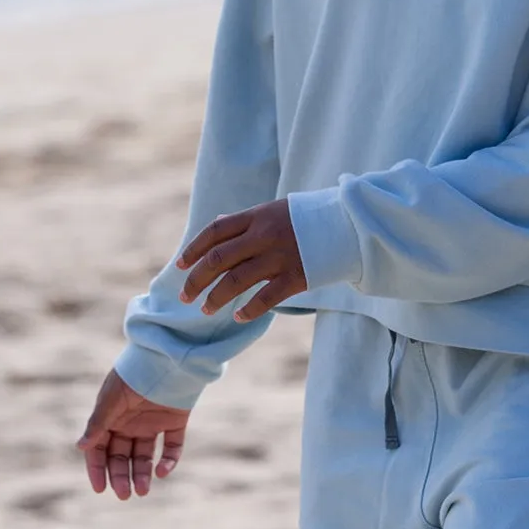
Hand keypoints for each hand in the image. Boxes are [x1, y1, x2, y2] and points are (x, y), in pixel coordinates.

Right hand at [75, 368, 189, 499]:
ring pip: (145, 456)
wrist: (166, 357)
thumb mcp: (110, 400)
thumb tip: (80, 446)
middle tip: (123, 495)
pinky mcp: (175, 422)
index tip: (100, 489)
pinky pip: (172, 447)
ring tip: (143, 491)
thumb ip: (98, 424)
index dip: (97, 469)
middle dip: (120, 476)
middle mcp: (129, 424)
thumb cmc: (132, 376)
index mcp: (110, 418)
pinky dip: (169, 461)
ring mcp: (152, 424)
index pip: (99, 449)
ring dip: (143, 474)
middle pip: (122, 457)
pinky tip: (163, 471)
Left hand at [176, 198, 306, 322]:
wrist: (348, 224)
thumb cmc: (307, 218)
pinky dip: (248, 310)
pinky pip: (265, 298)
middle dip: (196, 279)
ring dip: (216, 298)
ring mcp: (279, 257)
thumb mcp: (274, 210)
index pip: (214, 231)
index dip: (193, 248)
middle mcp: (264, 236)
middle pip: (218, 259)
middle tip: (185, 296)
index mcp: (257, 217)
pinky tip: (238, 317)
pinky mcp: (296, 277)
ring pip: (236, 281)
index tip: (179, 265)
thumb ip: (246, 221)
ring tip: (205, 309)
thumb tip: (219, 226)